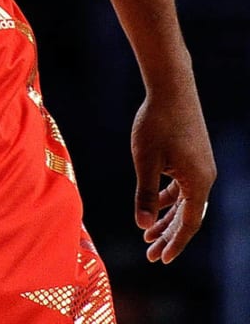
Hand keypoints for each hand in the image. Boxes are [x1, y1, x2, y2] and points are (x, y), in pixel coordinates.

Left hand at [132, 82, 215, 262]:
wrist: (171, 88)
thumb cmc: (156, 122)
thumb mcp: (145, 160)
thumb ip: (145, 194)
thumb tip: (143, 225)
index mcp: (198, 182)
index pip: (189, 224)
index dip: (174, 243)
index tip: (160, 260)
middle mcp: (205, 178)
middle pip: (188, 216)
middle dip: (169, 236)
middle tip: (151, 255)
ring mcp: (201, 167)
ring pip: (185, 202)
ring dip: (168, 218)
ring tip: (148, 235)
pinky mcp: (194, 157)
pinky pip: (183, 187)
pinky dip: (169, 199)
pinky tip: (154, 206)